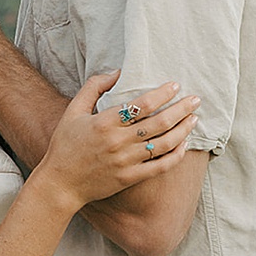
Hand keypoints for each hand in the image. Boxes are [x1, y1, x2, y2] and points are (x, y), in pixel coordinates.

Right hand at [32, 71, 200, 210]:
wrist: (60, 183)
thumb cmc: (65, 145)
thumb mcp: (73, 111)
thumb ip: (93, 88)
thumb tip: (117, 72)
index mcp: (104, 122)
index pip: (141, 104)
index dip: (162, 94)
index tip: (175, 85)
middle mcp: (117, 141)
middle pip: (159, 123)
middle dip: (181, 109)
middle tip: (195, 100)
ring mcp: (125, 161)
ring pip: (164, 144)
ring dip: (183, 130)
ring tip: (194, 119)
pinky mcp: (130, 178)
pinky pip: (160, 166)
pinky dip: (176, 155)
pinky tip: (184, 145)